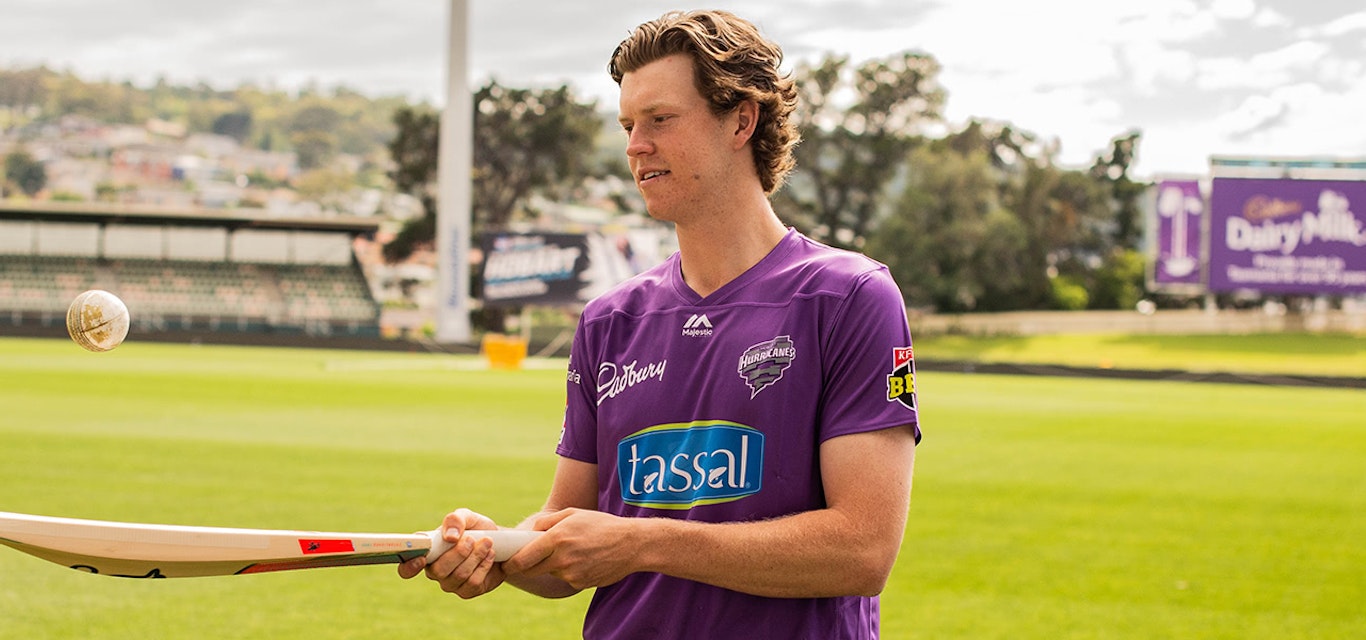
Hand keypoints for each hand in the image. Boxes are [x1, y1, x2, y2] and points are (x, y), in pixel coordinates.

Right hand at [397, 508, 505, 598]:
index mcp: (428, 551)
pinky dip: (484, 566)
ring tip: (487, 543)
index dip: (410, 566)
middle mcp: (435, 570)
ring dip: (476, 556)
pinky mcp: (467, 591)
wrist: (499, 542)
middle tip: (471, 539)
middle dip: (458, 553)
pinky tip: (489, 555)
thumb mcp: (467, 517)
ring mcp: (450, 583)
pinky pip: (473, 583)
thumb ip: (455, 520)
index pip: (406, 567)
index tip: (422, 558)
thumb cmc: (476, 529)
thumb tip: (450, 536)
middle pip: (439, 571)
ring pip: (459, 576)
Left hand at [504, 508, 640, 590]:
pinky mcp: (580, 583)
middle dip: (527, 565)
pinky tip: (584, 559)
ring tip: (573, 550)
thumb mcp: (573, 514)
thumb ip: (546, 522)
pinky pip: (566, 578)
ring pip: (551, 572)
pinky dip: (569, 570)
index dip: (511, 563)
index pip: (523, 558)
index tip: (506, 564)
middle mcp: (562, 558)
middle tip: (530, 557)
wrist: (631, 544)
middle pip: (532, 570)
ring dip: (553, 565)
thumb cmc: (601, 525)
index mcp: (557, 538)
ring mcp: (571, 573)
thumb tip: (530, 533)